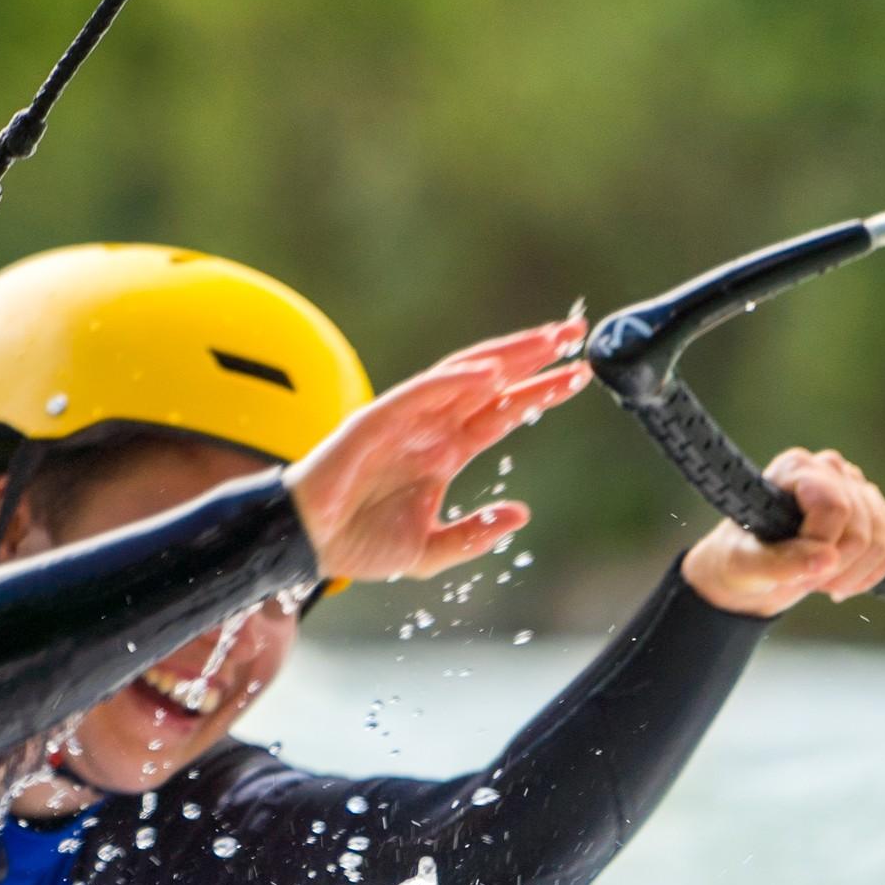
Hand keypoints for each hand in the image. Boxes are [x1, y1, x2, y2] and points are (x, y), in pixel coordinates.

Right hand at [284, 317, 587, 583]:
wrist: (306, 547)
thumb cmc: (358, 546)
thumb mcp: (428, 552)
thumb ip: (474, 535)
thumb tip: (520, 515)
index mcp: (443, 453)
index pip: (501, 413)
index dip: (539, 393)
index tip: (578, 375)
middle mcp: (429, 429)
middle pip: (490, 382)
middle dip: (533, 356)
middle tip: (576, 332)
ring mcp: (403, 420)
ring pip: (462, 375)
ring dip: (505, 355)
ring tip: (548, 339)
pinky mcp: (374, 421)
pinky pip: (419, 393)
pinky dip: (454, 380)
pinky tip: (491, 373)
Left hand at [682, 448, 884, 616]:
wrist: (753, 571)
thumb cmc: (741, 560)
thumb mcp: (746, 565)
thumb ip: (780, 563)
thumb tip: (827, 559)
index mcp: (795, 468)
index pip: (834, 507)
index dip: (823, 546)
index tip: (799, 570)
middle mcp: (829, 469)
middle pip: (861, 526)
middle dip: (836, 567)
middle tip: (807, 582)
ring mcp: (855, 487)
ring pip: (882, 537)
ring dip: (854, 573)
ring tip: (821, 582)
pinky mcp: (873, 509)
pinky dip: (873, 571)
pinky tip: (845, 582)